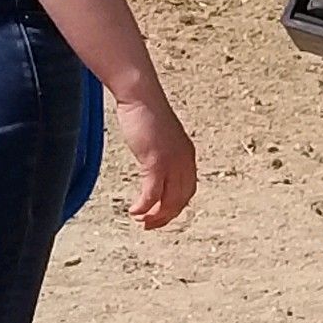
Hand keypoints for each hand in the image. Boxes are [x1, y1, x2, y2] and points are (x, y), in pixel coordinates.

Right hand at [115, 90, 196, 229]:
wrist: (140, 97)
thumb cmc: (146, 113)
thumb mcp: (160, 138)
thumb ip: (161, 154)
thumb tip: (154, 166)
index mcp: (187, 156)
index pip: (187, 190)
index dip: (175, 207)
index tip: (161, 216)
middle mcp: (184, 161)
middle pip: (181, 200)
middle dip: (165, 216)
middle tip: (149, 225)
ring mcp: (172, 162)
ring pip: (169, 200)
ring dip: (155, 215)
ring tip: (141, 221)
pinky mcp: (156, 162)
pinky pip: (152, 193)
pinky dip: (144, 206)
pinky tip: (134, 211)